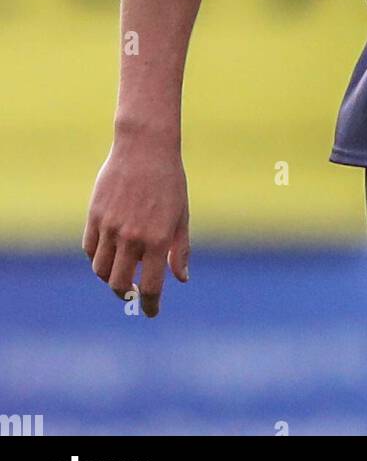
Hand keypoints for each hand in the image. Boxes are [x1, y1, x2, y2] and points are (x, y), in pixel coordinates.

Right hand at [82, 138, 189, 317]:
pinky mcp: (94, 215)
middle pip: (118, 284)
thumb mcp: (182, 216)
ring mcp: (110, 227)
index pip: (148, 287)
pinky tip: (109, 253)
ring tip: (120, 273)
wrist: (145, 147)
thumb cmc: (170, 181)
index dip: (150, 305)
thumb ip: (180, 250)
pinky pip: (90, 248)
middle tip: (132, 294)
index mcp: (157, 240)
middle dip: (125, 295)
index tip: (151, 312)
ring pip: (100, 270)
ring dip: (109, 278)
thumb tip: (181, 280)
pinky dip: (97, 257)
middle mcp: (131, 237)